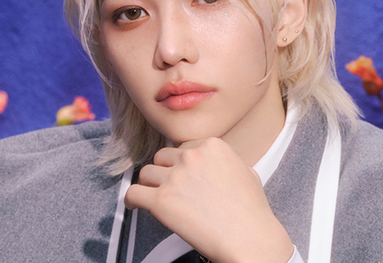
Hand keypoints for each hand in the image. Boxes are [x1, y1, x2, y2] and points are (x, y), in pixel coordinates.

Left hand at [124, 137, 293, 262]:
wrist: (248, 237)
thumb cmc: (250, 211)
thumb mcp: (246, 172)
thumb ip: (225, 162)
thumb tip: (216, 166)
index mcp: (212, 146)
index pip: (183, 147)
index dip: (181, 162)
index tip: (181, 172)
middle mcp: (192, 157)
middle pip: (163, 157)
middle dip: (165, 171)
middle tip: (170, 186)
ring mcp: (175, 177)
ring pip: (146, 173)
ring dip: (150, 185)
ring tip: (154, 196)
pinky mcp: (161, 201)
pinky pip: (133, 193)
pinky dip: (131, 200)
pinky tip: (135, 205)